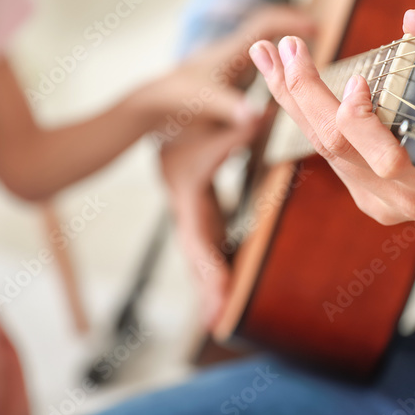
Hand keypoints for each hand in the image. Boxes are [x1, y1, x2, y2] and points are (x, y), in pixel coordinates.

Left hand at [140, 6, 316, 132]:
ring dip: (284, 45)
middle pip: (267, 28)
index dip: (290, 21)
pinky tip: (286, 78)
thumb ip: (231, 108)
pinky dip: (274, 64)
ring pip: (262, 45)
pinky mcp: (228, 77)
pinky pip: (257, 63)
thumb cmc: (176, 101)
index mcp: (230, 51)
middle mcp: (232, 52)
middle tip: (318, 34)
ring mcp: (230, 63)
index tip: (315, 28)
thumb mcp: (206, 104)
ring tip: (307, 54)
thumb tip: (256, 116)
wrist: (152, 106)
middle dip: (292, 27)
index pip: (264, 24)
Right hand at [156, 5, 315, 325]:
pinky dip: (216, 263)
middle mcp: (181, 197)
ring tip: (220, 320)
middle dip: (206, 283)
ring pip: (199, 249)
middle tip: (218, 320)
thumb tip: (259, 115)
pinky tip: (227, 287)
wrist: (155, 95)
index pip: (197, 225)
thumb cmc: (183, 94)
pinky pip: (207, 238)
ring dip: (209, 282)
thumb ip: (232, 110)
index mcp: (184, 180)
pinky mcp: (198, 204)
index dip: (208, 257)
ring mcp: (187, 204)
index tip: (220, 289)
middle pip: (194, 247)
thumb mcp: (206, 98)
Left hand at [248, 8, 414, 237]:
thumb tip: (414, 20)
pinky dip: (302, 113)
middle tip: (286, 48)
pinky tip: (281, 82)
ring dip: (289, 97)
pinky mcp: (363, 195)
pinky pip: (324, 152)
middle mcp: (400, 198)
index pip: (388, 160)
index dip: (364, 123)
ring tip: (265, 55)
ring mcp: (377, 201)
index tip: (356, 82)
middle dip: (306, 93)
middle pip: (337, 148)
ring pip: (320, 148)